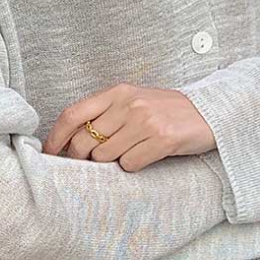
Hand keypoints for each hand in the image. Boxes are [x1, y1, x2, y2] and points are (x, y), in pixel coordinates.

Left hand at [42, 83, 215, 171]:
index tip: (49, 154)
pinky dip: (133, 167)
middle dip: (81, 159)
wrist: (211, 113)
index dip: (55, 137)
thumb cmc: (168, 112)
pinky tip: (146, 158)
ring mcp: (145, 121)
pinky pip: (130, 164)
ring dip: (112, 163)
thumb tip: (72, 141)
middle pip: (84, 141)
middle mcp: (128, 104)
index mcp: (118, 92)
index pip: (72, 114)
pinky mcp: (162, 139)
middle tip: (91, 164)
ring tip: (129, 154)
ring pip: (105, 156)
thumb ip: (106, 114)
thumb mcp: (135, 102)